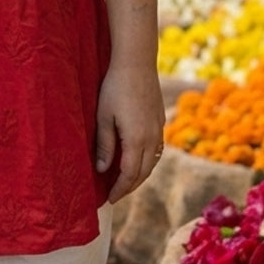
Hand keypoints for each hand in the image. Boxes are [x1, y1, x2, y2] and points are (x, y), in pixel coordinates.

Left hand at [94, 58, 165, 203]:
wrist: (137, 63)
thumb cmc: (115, 87)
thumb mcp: (104, 117)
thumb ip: (105, 145)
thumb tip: (103, 170)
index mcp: (137, 140)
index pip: (129, 174)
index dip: (119, 189)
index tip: (109, 199)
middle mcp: (152, 139)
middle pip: (143, 172)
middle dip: (129, 187)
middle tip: (115, 195)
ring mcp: (159, 130)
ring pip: (152, 162)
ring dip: (139, 175)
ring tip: (125, 182)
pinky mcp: (160, 121)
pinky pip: (156, 150)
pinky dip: (146, 161)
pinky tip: (137, 160)